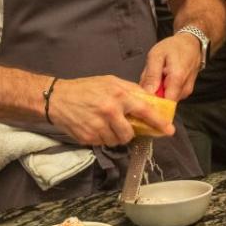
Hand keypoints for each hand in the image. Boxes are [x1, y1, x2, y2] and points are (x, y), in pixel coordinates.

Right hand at [47, 75, 174, 145]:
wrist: (56, 98)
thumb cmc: (84, 88)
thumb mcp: (109, 82)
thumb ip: (129, 90)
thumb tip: (148, 101)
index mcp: (118, 95)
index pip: (145, 111)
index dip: (158, 122)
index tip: (169, 130)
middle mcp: (110, 111)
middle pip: (129, 133)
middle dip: (128, 132)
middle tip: (121, 125)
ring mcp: (98, 126)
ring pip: (117, 141)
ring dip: (114, 136)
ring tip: (104, 124)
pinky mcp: (88, 137)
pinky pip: (103, 143)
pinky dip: (101, 138)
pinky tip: (94, 126)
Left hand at [139, 32, 201, 101]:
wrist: (191, 43)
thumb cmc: (174, 47)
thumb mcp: (157, 55)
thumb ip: (151, 75)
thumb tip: (147, 93)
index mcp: (177, 79)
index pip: (163, 103)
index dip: (151, 101)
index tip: (143, 93)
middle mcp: (184, 89)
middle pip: (163, 102)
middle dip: (152, 94)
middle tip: (149, 78)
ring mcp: (186, 92)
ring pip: (166, 99)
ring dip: (157, 90)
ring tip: (157, 75)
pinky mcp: (185, 92)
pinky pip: (170, 95)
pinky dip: (163, 89)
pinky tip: (162, 78)